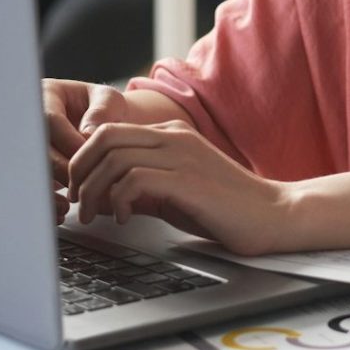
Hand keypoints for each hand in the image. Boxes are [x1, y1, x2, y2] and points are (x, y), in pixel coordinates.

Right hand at [43, 79, 127, 223]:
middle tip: (83, 185)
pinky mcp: (29, 166)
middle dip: (59, 169)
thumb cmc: (107, 108)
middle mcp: (29, 118)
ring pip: (30, 169)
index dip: (70, 142)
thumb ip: (102, 111)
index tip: (93, 159)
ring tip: (71, 202)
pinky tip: (60, 211)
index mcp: (46, 94)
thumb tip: (88, 134)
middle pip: (36, 148)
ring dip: (50, 188)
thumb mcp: (110, 100)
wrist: (104, 121)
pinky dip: (45, 200)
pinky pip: (31, 185)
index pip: (50, 120)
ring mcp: (26, 143)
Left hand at [68, 120, 284, 255]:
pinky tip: (126, 219)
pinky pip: (134, 180)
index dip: (83, 160)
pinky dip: (118, 202)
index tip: (81, 191)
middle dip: (79, 171)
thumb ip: (142, 185)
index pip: (108, 130)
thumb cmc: (224, 206)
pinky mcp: (188, 180)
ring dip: (94, 191)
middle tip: (79, 203)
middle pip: (103, 137)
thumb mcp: (175, 189)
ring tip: (96, 216)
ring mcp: (182, 156)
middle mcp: (175, 137)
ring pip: (114, 158)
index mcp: (172, 134)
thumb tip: (100, 196)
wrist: (270, 213)